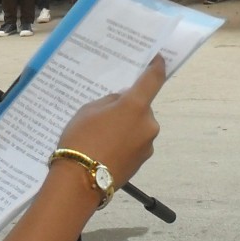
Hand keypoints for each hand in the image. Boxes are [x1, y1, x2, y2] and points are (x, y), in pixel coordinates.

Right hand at [58, 56, 165, 187]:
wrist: (80, 181)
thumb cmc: (81, 138)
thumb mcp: (89, 110)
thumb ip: (110, 102)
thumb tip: (122, 104)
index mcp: (136, 106)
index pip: (153, 79)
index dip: (157, 66)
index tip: (158, 58)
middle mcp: (149, 124)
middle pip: (142, 108)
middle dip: (129, 108)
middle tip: (106, 114)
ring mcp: (148, 145)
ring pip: (139, 127)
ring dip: (127, 127)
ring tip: (101, 137)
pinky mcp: (142, 161)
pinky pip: (135, 143)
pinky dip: (125, 142)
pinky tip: (105, 150)